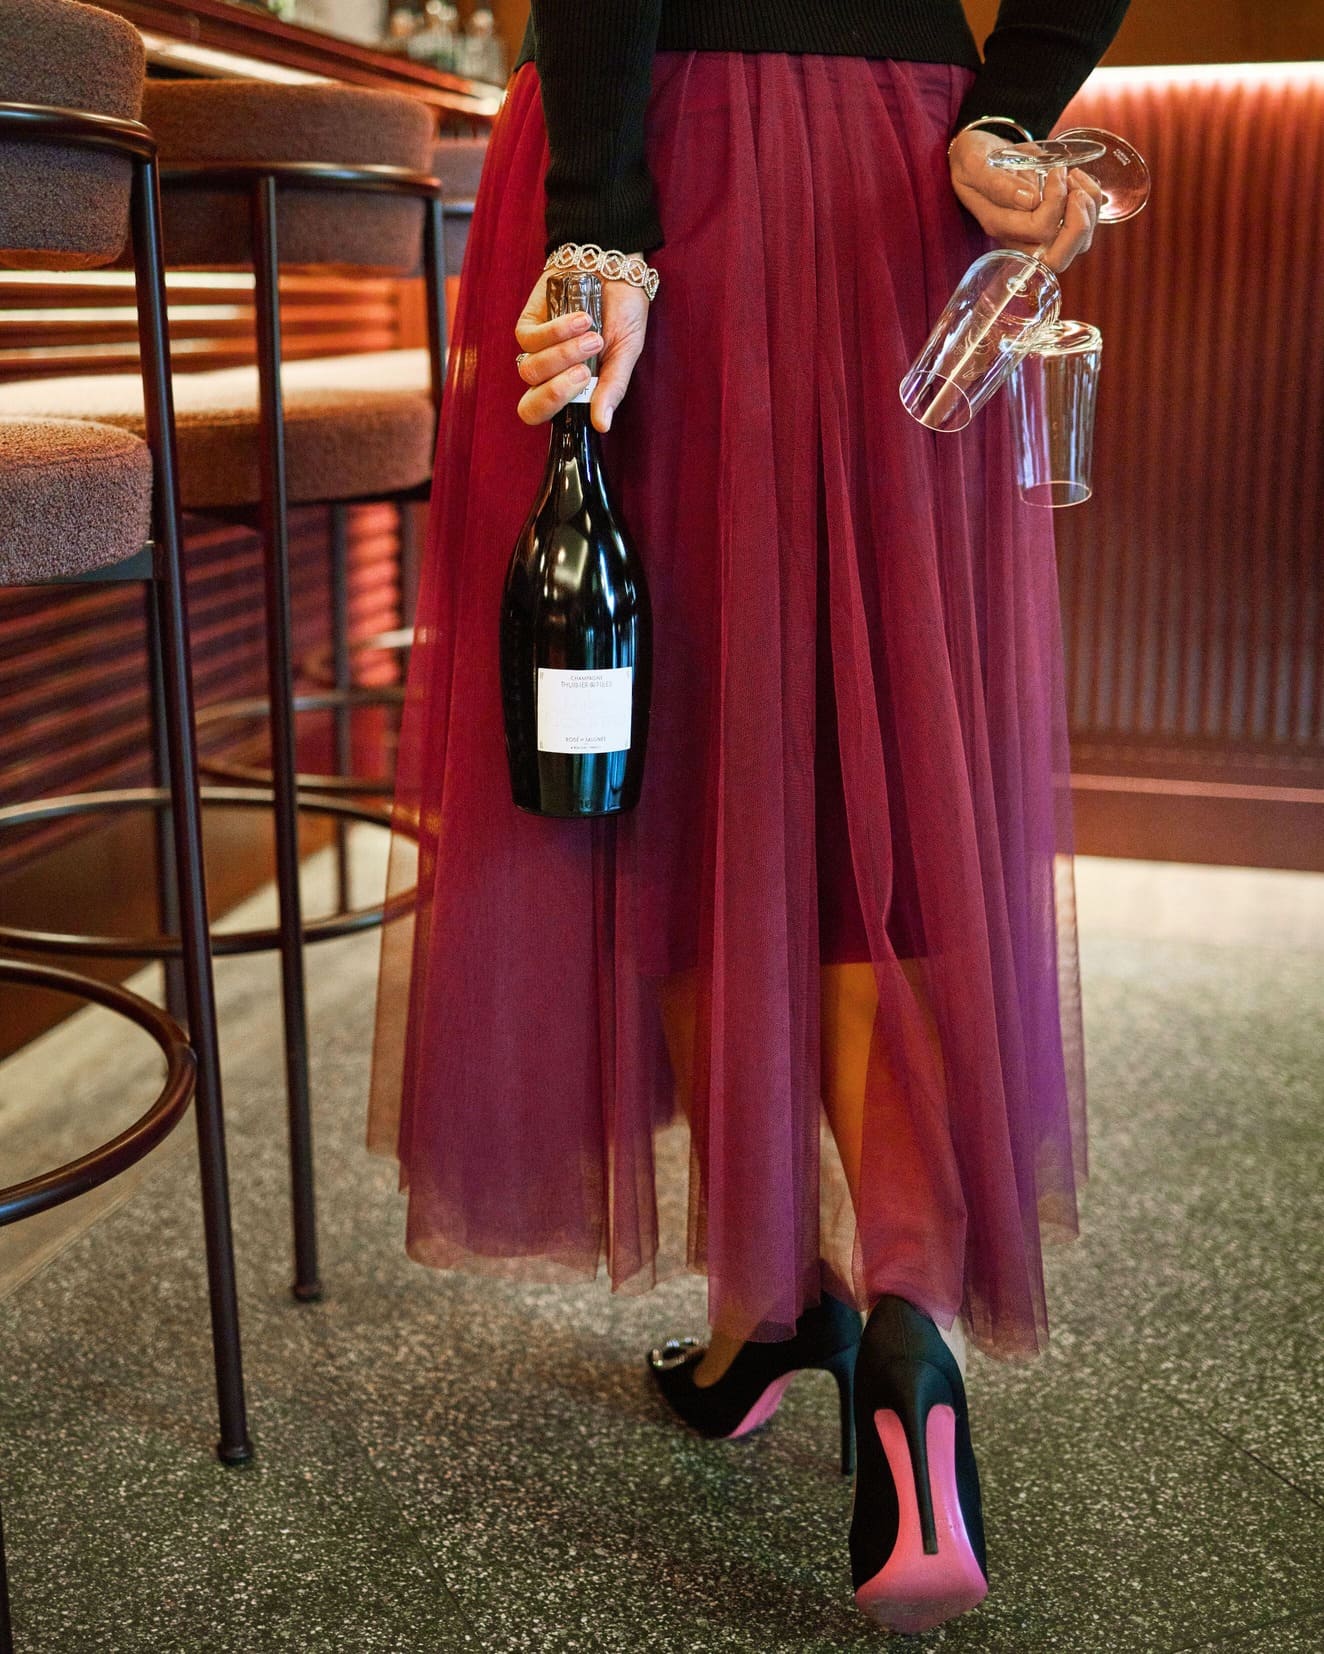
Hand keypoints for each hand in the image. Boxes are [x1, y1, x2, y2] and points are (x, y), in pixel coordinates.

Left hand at [514, 256, 650, 431]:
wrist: (613, 269)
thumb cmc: (622, 314)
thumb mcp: (626, 353)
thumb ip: (612, 389)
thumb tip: (602, 425)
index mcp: (572, 389)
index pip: (548, 415)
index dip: (557, 408)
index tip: (585, 387)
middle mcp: (550, 375)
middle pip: (529, 406)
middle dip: (554, 393)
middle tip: (582, 373)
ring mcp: (536, 350)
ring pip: (530, 370)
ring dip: (564, 355)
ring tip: (592, 335)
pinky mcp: (528, 324)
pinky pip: (529, 340)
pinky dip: (556, 331)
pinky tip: (580, 318)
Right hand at [948, 128, 1102, 272]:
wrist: (979, 156)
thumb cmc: (973, 159)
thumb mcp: (974, 164)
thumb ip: (996, 183)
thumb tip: (1029, 199)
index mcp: (999, 225)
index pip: (1037, 231)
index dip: (1055, 203)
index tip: (1054, 173)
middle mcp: (1019, 238)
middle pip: (1058, 257)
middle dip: (1079, 223)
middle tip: (1075, 187)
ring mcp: (1038, 235)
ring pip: (1078, 244)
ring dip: (1089, 210)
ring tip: (1076, 178)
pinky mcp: (1053, 225)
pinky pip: (1083, 230)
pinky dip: (1092, 203)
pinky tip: (1079, 181)